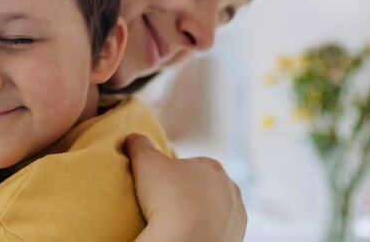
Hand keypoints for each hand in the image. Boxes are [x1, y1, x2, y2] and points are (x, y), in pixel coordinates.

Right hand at [125, 134, 245, 241]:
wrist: (183, 241)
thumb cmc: (166, 198)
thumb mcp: (144, 160)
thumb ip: (140, 143)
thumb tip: (132, 138)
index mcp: (212, 166)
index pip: (189, 166)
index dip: (171, 176)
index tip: (159, 187)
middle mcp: (230, 188)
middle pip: (204, 188)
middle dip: (188, 195)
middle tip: (166, 205)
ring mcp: (236, 215)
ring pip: (214, 211)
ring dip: (199, 214)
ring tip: (177, 222)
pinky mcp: (237, 237)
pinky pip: (219, 231)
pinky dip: (205, 232)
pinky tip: (189, 234)